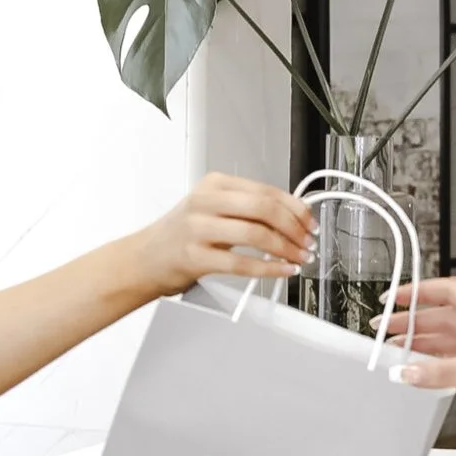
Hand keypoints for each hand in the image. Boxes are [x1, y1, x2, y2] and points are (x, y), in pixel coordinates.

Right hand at [131, 174, 313, 295]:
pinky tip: (282, 271)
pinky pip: (241, 263)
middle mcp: (205, 202)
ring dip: (285, 249)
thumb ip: (247, 208)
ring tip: (298, 257)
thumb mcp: (213, 208)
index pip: (266, 191)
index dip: (296, 208)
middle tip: (307, 242)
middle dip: (294, 228)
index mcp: (215, 184)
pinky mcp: (195, 257)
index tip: (310, 223)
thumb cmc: (183, 235)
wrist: (145, 259)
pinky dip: (269, 268)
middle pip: (264, 209)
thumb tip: (294, 216)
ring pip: (255, 234)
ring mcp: (198, 229)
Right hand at [381, 276, 455, 407]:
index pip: (445, 292)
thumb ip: (446, 373)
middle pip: (443, 317)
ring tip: (398, 352)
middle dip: (413, 322)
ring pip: (452, 340)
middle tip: (384, 331)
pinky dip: (443, 363)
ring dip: (425, 344)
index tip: (392, 299)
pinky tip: (430, 370)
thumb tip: (410, 372)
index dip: (417, 292)